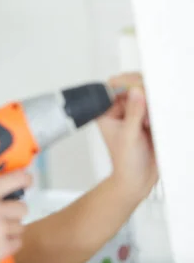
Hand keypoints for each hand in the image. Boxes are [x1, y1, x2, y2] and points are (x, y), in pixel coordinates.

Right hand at [0, 171, 31, 262]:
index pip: (15, 179)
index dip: (24, 179)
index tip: (26, 180)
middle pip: (22, 207)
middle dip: (14, 212)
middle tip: (2, 216)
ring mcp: (0, 230)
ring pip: (20, 226)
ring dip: (11, 229)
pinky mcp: (3, 248)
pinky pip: (18, 242)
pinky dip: (9, 243)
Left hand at [96, 73, 157, 200]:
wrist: (139, 179)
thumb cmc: (126, 162)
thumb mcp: (129, 135)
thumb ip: (134, 112)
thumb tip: (136, 91)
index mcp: (106, 111)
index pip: (114, 87)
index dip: (126, 83)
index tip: (138, 88)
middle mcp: (119, 110)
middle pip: (131, 87)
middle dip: (141, 94)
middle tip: (147, 106)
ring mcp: (133, 113)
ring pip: (145, 96)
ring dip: (150, 105)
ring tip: (147, 123)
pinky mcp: (147, 118)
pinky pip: (154, 106)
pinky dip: (157, 111)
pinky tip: (153, 125)